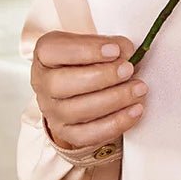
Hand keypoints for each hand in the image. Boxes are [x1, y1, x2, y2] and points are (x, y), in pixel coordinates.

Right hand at [30, 31, 146, 150]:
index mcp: (44, 55)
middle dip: (102, 76)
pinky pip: (89, 135)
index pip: (54, 51)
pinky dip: (116, 123)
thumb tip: (127, 52)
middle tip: (128, 70)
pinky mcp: (66, 133)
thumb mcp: (91, 45)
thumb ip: (108, 45)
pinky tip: (135, 110)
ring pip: (78, 110)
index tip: (115, 50)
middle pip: (63, 83)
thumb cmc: (85, 62)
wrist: (79, 89)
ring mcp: (52, 111)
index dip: (86, 50)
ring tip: (138, 88)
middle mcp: (42, 83)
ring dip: (114, 99)